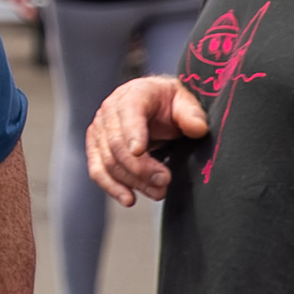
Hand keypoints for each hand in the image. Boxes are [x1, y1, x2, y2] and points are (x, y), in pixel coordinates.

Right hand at [88, 77, 206, 203]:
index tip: (139, 151)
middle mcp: (110, 110)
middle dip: (140, 168)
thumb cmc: (171, 104)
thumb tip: (197, 129)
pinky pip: (97, 170)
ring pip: (109, 161)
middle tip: (165, 181)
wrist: (156, 106)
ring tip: (159, 193)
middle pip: (117, 144)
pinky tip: (129, 199)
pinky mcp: (96, 148)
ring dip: (133, 181)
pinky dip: (111, 187)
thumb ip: (192, 114)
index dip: (132, 133)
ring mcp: (100, 129)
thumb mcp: (186, 102)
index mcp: (134, 94)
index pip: (129, 112)